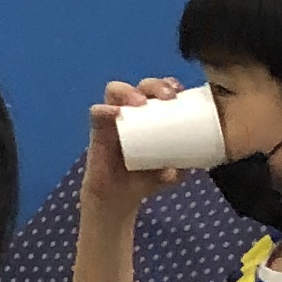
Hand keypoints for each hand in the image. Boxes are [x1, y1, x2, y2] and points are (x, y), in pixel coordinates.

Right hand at [83, 76, 185, 216]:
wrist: (119, 197)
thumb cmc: (147, 178)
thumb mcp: (171, 175)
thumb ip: (180, 170)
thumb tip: (183, 167)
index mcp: (153, 116)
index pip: (160, 91)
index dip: (170, 86)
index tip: (182, 93)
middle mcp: (132, 112)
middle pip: (141, 86)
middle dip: (155, 85)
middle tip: (167, 98)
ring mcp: (113, 118)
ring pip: (116, 90)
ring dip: (129, 92)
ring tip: (139, 103)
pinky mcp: (97, 129)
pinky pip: (97, 112)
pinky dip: (105, 110)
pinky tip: (115, 114)